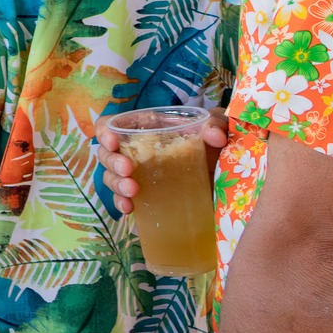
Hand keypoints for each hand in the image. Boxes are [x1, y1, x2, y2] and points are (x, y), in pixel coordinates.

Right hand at [99, 112, 228, 214]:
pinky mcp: (145, 195)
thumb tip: (214, 137)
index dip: (105, 131)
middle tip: (127, 169)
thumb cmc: (216, 146)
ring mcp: (139, 174)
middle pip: (107, 153)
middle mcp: (137, 150)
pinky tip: (129, 208)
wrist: (228, 178)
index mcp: (146, 128)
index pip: (113, 124)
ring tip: (132, 191)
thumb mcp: (218, 128)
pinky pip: (123, 198)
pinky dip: (122, 203)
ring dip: (116, 184)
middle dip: (112, 162)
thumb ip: (217, 123)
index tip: (112, 142)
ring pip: (111, 176)